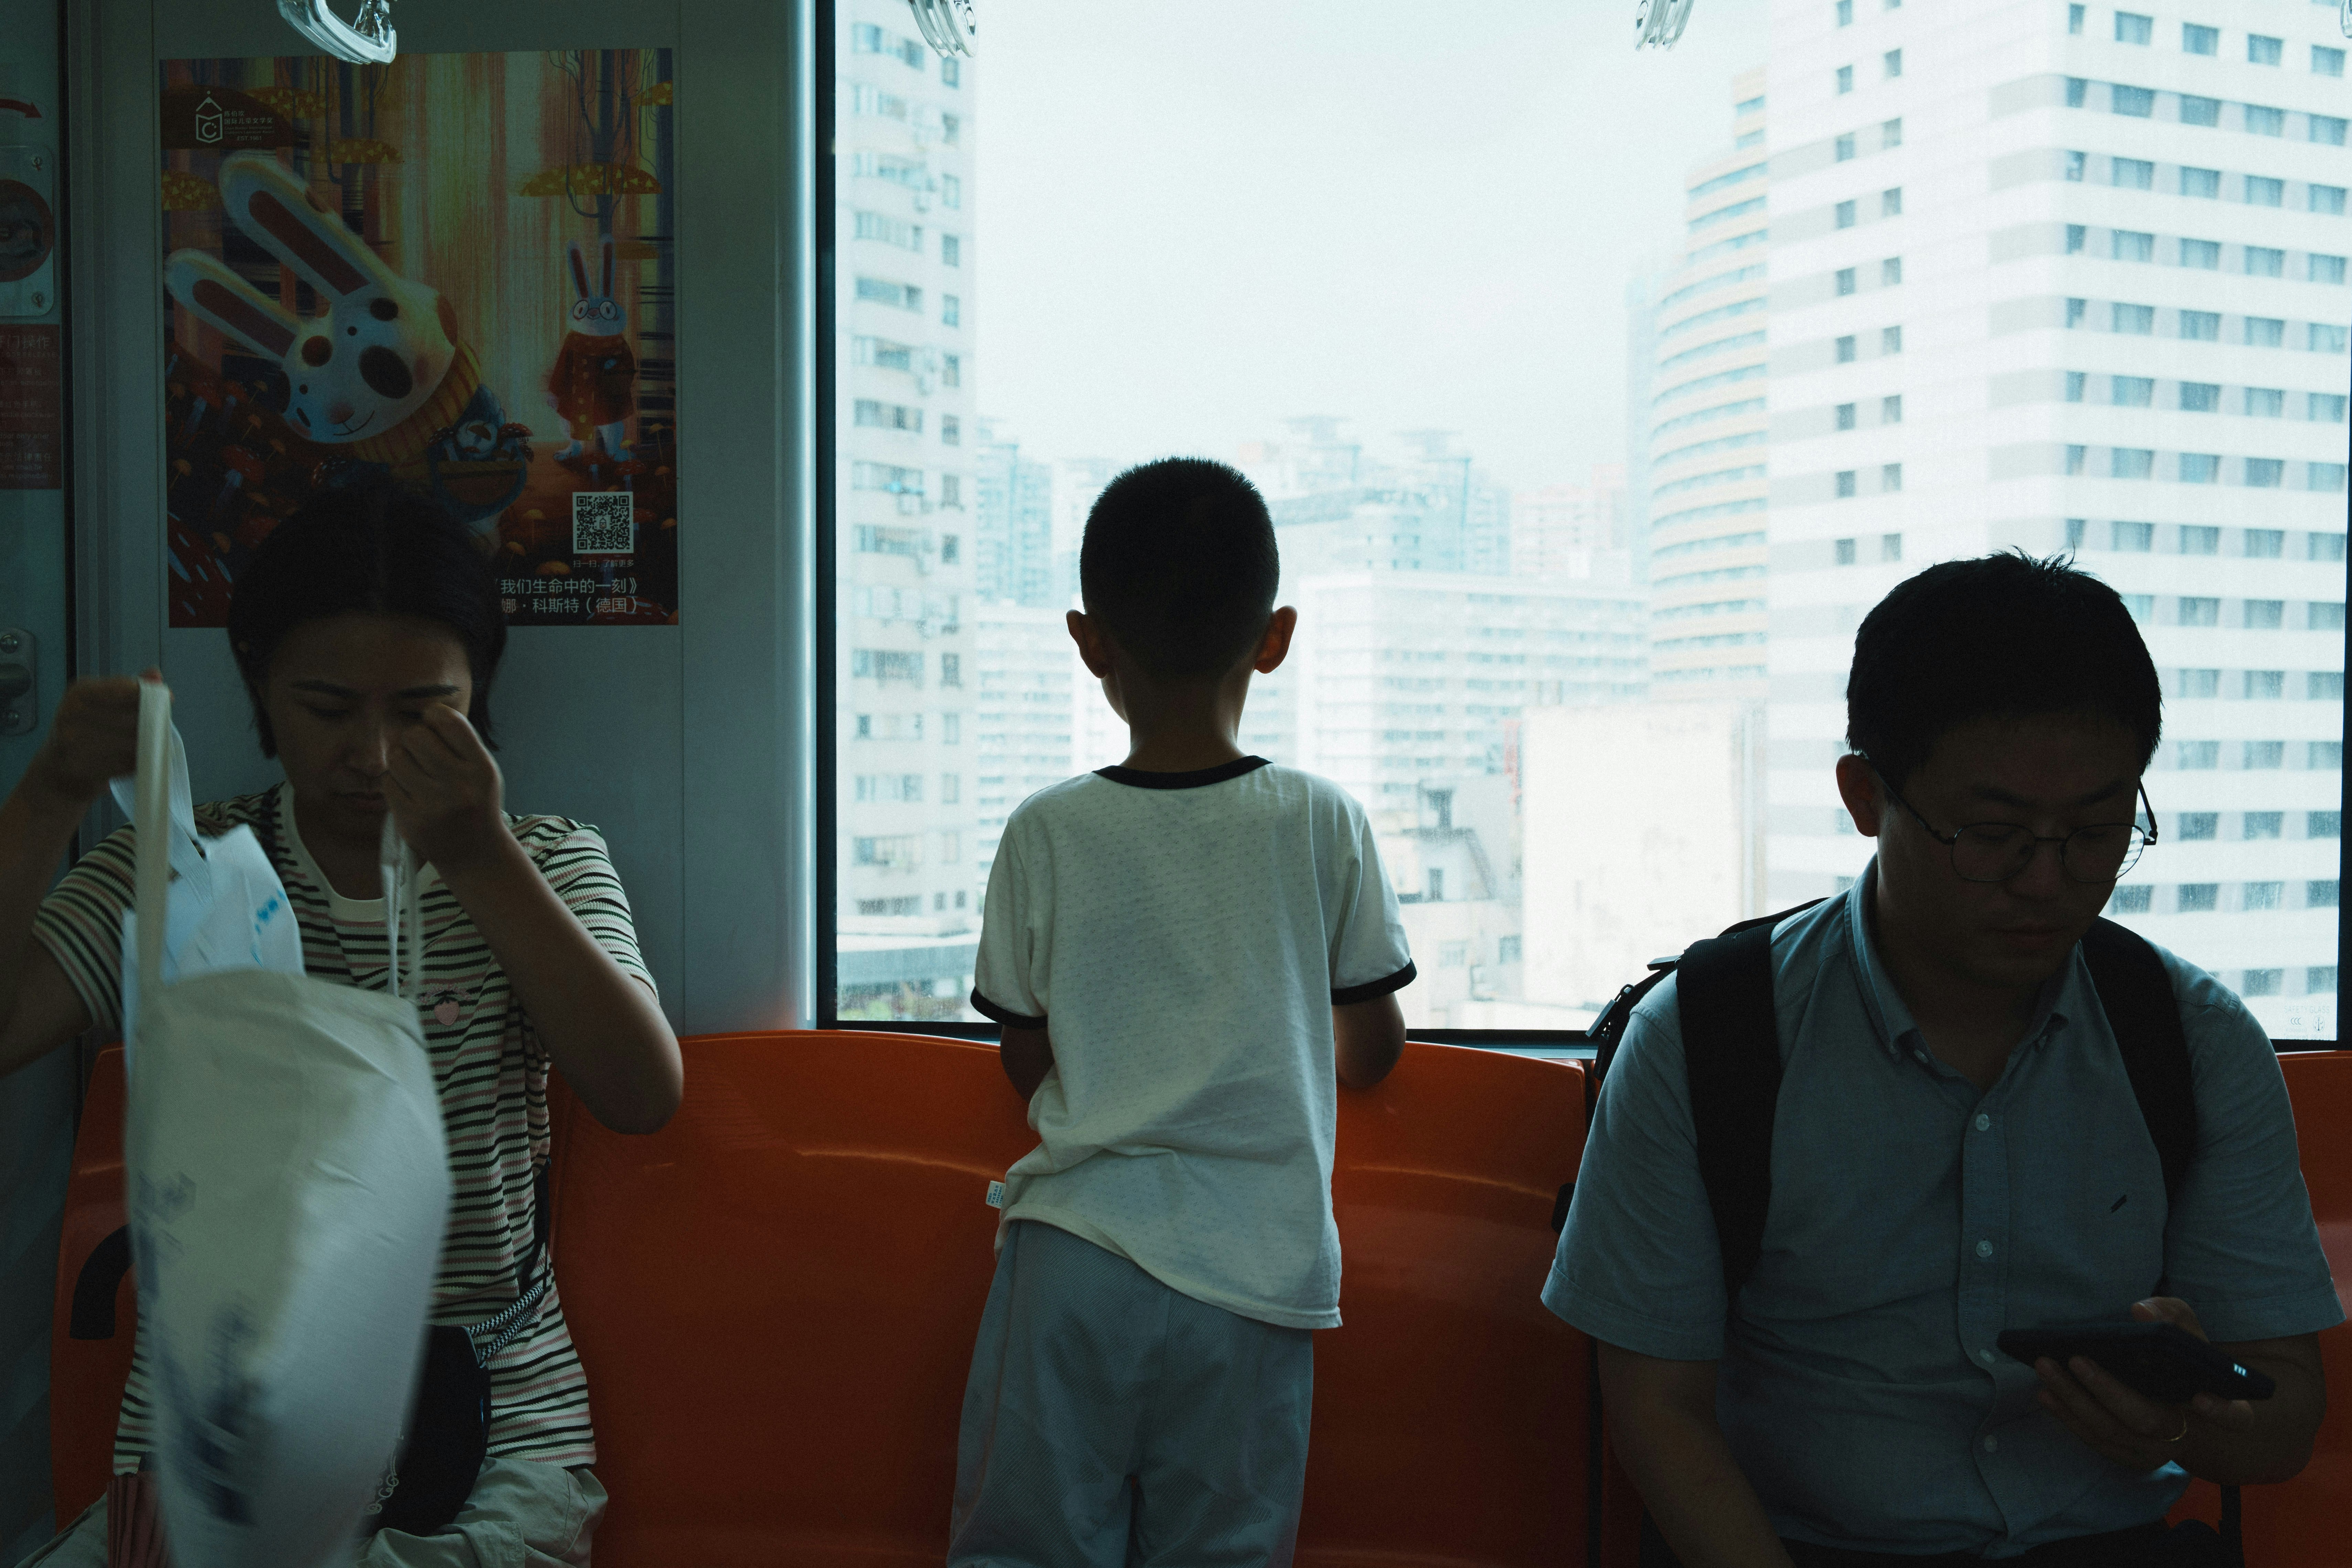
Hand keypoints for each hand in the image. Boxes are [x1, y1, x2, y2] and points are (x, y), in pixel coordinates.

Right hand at [23, 673, 155, 809]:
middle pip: (130, 718)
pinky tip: (136, 761)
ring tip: (152, 747)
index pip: (122, 688)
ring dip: (148, 746)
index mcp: (80, 692)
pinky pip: (122, 764)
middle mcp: (71, 713)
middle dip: (153, 725)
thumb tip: (155, 674)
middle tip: (163, 731)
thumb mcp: (105, 704)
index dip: (149, 694)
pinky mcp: (78, 765)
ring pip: (129, 743)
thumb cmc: (89, 731)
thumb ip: (130, 689)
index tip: (170, 697)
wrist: (58, 770)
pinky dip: (135, 764)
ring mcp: (71, 740)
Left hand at [383, 705, 510, 874]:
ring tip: (416, 774)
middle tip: (422, 754)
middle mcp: (460, 785)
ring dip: (402, 761)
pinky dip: (395, 784)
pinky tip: (410, 793)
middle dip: (414, 740)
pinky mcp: (411, 821)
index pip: (448, 720)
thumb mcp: (482, 771)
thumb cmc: (475, 802)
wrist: (475, 854)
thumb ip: (459, 743)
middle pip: (415, 735)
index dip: (433, 716)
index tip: (433, 726)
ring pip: (396, 758)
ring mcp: (434, 805)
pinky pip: (388, 783)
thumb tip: (424, 713)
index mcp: (481, 768)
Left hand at [2034, 1298, 2256, 1471]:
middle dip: (2108, 1390)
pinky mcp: (2128, 1458)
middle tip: (2076, 1359)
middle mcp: (2189, 1436)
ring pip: (2112, 1433)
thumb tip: (2140, 1311)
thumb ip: (2171, 1314)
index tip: (2199, 1397)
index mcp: (2220, 1408)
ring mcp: (2157, 1453)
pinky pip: (2094, 1441)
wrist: (2173, 1397)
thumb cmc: (2180, 1357)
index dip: (2220, 1411)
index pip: (2233, 1417)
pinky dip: (2067, 1416)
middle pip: (2148, 1420)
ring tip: (2046, 1367)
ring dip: (2074, 1400)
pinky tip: (2046, 1392)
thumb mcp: (2185, 1331)